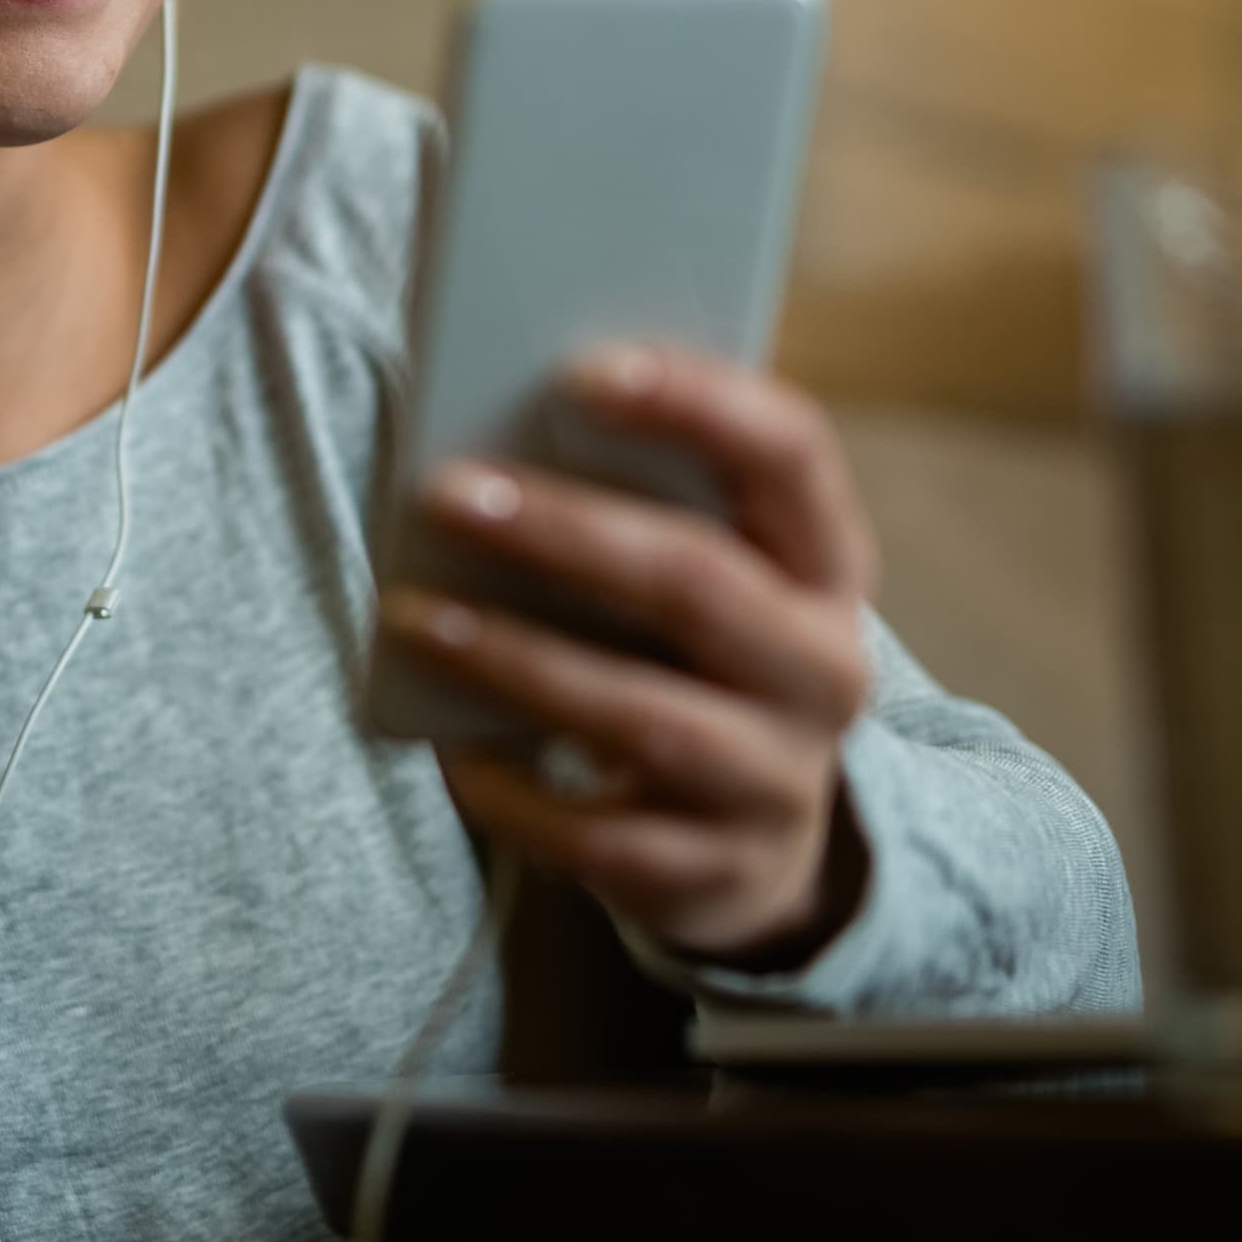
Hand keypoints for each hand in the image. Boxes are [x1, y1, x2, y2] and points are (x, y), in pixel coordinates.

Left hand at [385, 344, 878, 966]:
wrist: (755, 843)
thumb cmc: (690, 660)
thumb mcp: (701, 577)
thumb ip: (638, 505)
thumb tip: (493, 435)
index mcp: (828, 564)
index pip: (791, 454)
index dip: (696, 402)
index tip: (579, 367)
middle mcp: (827, 669)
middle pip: (700, 583)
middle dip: (565, 531)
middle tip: (447, 492)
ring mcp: (780, 782)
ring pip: (643, 715)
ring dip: (517, 660)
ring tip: (413, 616)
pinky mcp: (716, 874)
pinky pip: (601, 835)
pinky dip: (516, 791)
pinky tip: (451, 753)